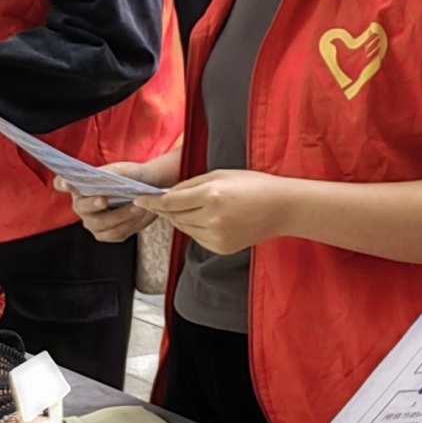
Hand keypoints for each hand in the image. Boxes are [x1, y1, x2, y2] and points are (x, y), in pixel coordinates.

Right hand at [62, 160, 169, 242]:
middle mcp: (81, 206)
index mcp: (79, 186)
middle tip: (104, 199)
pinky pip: (116, 233)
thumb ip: (109, 174)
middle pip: (82, 207)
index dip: (62, 183)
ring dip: (121, 216)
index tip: (66, 182)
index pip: (61, 183)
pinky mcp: (106, 234)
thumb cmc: (129, 177)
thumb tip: (102, 178)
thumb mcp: (121, 171)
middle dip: (93, 204)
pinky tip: (143, 213)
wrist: (147, 189)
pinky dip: (131, 224)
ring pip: (102, 224)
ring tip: (138, 207)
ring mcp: (92, 223)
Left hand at [147, 169, 299, 255]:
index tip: (139, 199)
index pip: (170, 202)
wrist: (282, 208)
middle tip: (162, 200)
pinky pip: (197, 237)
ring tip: (191, 206)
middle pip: (175, 216)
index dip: (152, 201)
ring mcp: (217, 237)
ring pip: (184, 228)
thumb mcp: (221, 174)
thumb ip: (191, 184)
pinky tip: (207, 218)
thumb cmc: (254, 186)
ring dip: (180, 218)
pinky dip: (195, 228)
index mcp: (212, 196)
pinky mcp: (221, 248)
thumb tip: (167, 193)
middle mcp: (212, 219)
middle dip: (166, 208)